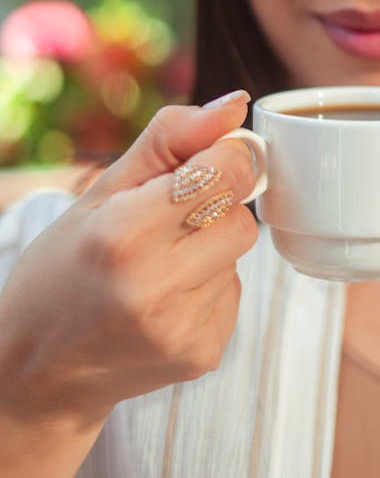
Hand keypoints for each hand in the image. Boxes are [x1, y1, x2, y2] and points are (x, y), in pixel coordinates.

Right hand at [0, 93, 258, 428]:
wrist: (38, 371)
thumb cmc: (63, 270)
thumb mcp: (99, 193)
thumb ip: (171, 140)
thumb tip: (235, 106)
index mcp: (122, 234)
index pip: (227, 173)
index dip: (221, 161)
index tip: (198, 167)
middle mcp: (154, 286)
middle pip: (242, 218)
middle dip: (213, 211)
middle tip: (162, 227)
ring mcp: (181, 328)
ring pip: (240, 257)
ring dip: (209, 252)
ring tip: (155, 270)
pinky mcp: (202, 355)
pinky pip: (234, 294)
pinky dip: (207, 288)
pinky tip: (163, 301)